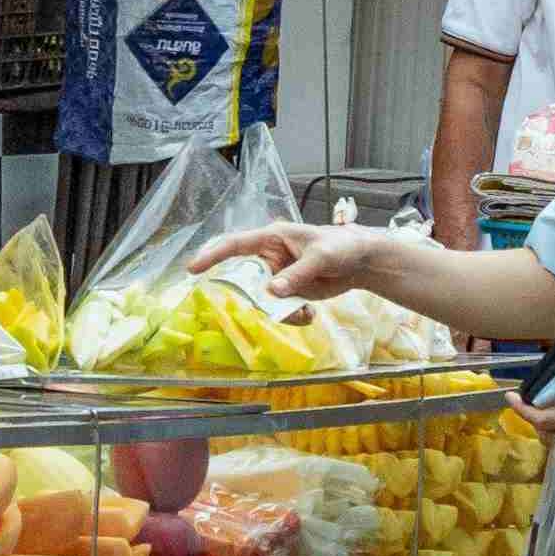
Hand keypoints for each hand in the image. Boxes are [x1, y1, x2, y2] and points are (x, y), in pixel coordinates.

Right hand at [190, 221, 394, 304]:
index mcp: (272, 238)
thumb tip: (272, 291)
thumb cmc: (341, 246)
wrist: (361, 262)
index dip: (212, 255)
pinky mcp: (288, 292)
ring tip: (305, 314)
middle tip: (279, 308)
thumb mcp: (320, 258)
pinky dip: (292, 317)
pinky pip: (279, 311)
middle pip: (246, 282)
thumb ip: (296, 274)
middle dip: (257, 300)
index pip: (235, 245)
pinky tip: (310, 315)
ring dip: (281, 313)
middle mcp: (269, 258)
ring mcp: (278, 277)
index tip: (192, 268)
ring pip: (263, 302)